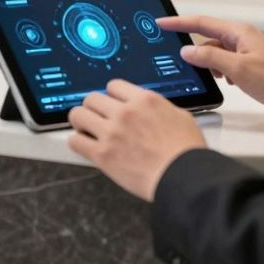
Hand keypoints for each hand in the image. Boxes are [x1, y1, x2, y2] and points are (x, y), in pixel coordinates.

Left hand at [67, 80, 205, 201]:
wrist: (185, 177)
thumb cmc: (187, 152)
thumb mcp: (180, 116)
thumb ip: (158, 108)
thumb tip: (150, 109)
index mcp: (144, 100)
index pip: (113, 86)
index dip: (111, 96)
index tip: (111, 104)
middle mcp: (125, 112)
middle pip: (91, 98)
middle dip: (93, 108)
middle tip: (96, 118)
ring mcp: (111, 133)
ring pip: (78, 115)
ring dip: (80, 122)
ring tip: (85, 129)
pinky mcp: (102, 155)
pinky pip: (75, 141)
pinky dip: (77, 142)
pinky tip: (84, 145)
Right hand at [158, 15, 263, 116]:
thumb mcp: (238, 68)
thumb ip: (210, 58)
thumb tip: (187, 51)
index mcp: (238, 32)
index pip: (200, 22)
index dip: (178, 22)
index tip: (161, 22)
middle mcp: (240, 39)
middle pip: (206, 36)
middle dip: (189, 44)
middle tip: (171, 50)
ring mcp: (243, 52)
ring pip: (214, 52)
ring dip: (205, 62)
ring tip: (200, 73)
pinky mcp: (247, 65)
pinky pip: (223, 63)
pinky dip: (216, 70)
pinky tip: (219, 80)